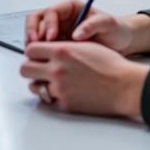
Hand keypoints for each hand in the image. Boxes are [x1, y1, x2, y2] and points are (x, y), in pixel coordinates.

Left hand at [20, 40, 147, 118]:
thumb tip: (48, 49)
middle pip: (24, 69)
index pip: (30, 49)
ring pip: (34, 86)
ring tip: (51, 81)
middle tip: (38, 68)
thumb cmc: (109, 64)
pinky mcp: (65, 104)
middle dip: (30, 67)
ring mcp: (60, 89)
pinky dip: (52, 96)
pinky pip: (48, 100)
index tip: (37, 54)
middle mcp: (57, 69)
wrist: (124, 86)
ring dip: (40, 83)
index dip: (33, 51)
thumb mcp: (84, 45)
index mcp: (61, 51)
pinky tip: (62, 91)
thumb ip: (63, 46)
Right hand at [24, 1, 149, 54]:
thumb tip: (76, 33)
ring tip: (36, 56)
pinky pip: (42, 48)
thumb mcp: (108, 24)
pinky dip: (39, 54)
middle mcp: (61, 18)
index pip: (51, 11)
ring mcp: (57, 32)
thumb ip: (93, 25)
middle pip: (37, 20)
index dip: (47, 24)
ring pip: (35, 34)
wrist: (121, 44)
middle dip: (33, 32)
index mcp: (70, 8)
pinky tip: (43, 63)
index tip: (51, 37)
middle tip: (34, 46)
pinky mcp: (58, 46)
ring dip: (33, 44)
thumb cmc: (115, 30)